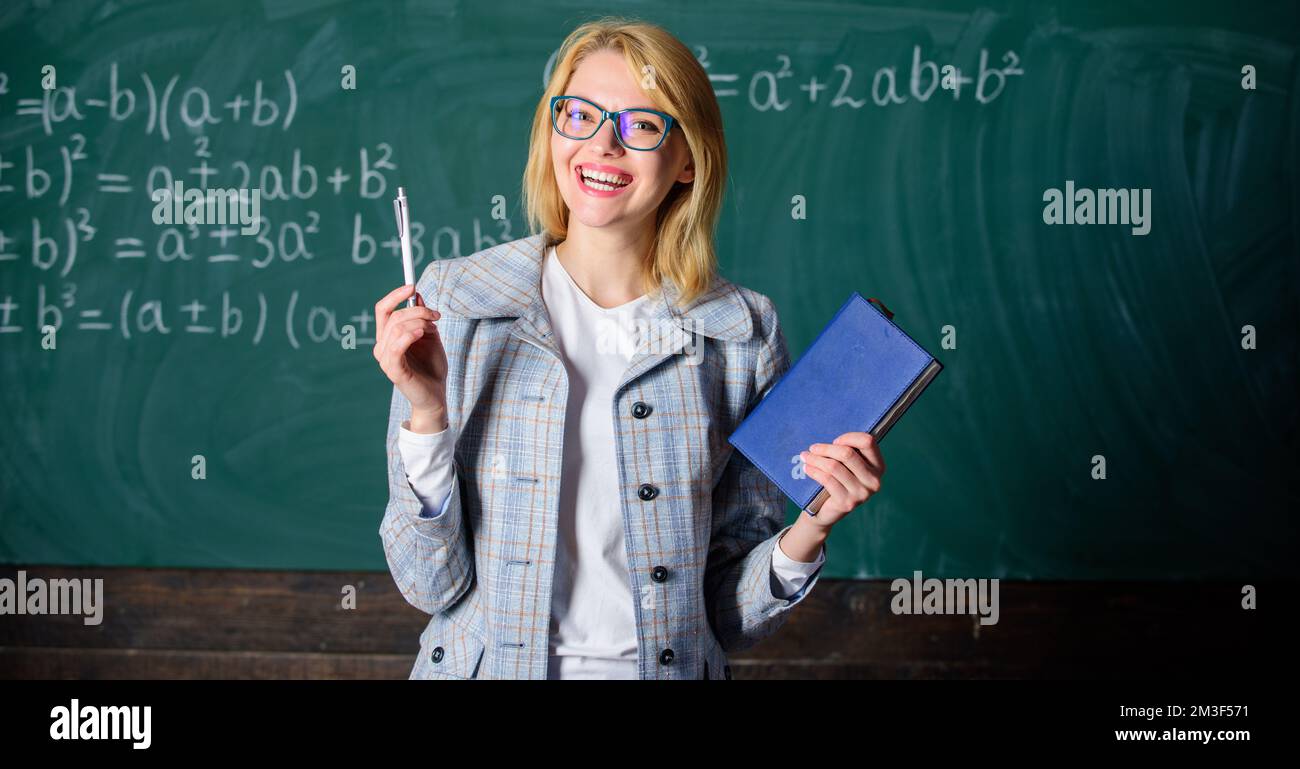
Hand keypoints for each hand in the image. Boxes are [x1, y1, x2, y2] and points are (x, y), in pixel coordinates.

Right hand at [373, 284, 447, 419]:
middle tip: (436, 315)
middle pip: (393, 317)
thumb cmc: (432, 367)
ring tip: (433, 328)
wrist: (436, 394)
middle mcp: (382, 346)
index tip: (412, 285)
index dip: (395, 295)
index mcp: (387, 337)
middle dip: (417, 311)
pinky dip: (408, 336)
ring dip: (419, 322)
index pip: (383, 310)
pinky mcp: (393, 371)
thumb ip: (422, 317)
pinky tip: (421, 333)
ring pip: (396, 328)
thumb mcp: (430, 336)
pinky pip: (395, 348)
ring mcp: (385, 359)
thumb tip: (417, 295)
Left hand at [798, 431, 884, 526]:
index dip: (849, 438)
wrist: (827, 510)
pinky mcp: (847, 503)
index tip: (835, 441)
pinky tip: (807, 468)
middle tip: (812, 448)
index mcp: (879, 466)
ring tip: (805, 456)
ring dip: (816, 459)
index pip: (868, 442)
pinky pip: (827, 480)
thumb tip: (832, 439)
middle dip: (826, 448)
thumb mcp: (847, 465)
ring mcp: (862, 494)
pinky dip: (814, 471)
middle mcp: (874, 480)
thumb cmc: (838, 480)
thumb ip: (848, 451)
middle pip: (847, 454)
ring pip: (834, 466)